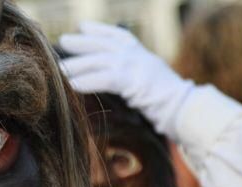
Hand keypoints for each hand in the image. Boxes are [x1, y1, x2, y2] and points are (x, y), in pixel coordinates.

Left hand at [59, 21, 193, 138]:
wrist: (182, 106)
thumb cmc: (163, 99)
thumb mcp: (145, 78)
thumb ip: (128, 72)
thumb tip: (108, 73)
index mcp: (140, 52)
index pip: (116, 35)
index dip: (98, 29)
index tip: (82, 26)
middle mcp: (135, 54)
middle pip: (102, 44)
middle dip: (81, 42)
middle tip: (63, 41)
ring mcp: (134, 65)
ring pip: (98, 61)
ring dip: (76, 65)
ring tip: (59, 69)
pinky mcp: (132, 81)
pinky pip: (104, 79)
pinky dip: (87, 81)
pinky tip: (72, 85)